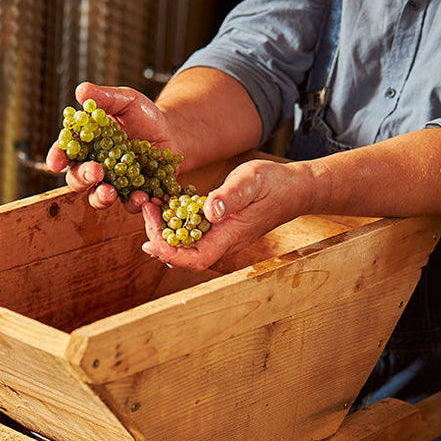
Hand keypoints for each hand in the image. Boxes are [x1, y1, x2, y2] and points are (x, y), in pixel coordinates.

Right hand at [46, 81, 179, 210]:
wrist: (172, 133)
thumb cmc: (144, 116)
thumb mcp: (127, 101)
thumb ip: (105, 99)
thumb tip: (81, 91)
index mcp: (87, 144)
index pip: (66, 152)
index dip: (57, 158)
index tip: (56, 163)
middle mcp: (95, 168)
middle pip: (77, 179)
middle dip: (82, 177)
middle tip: (94, 172)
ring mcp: (112, 185)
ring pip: (97, 198)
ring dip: (101, 197)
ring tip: (110, 192)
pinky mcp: (132, 195)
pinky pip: (129, 205)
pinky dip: (134, 204)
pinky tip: (142, 197)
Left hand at [142, 158, 311, 270]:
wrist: (294, 189)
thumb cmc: (275, 184)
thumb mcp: (252, 180)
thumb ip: (231, 196)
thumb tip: (209, 210)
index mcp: (229, 237)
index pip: (195, 259)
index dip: (170, 255)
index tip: (149, 241)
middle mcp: (221, 242)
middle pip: (182, 253)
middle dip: (159, 236)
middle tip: (146, 208)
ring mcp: (219, 236)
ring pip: (184, 243)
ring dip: (163, 228)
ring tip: (150, 204)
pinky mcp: (217, 227)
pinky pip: (190, 230)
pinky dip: (174, 219)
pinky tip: (164, 202)